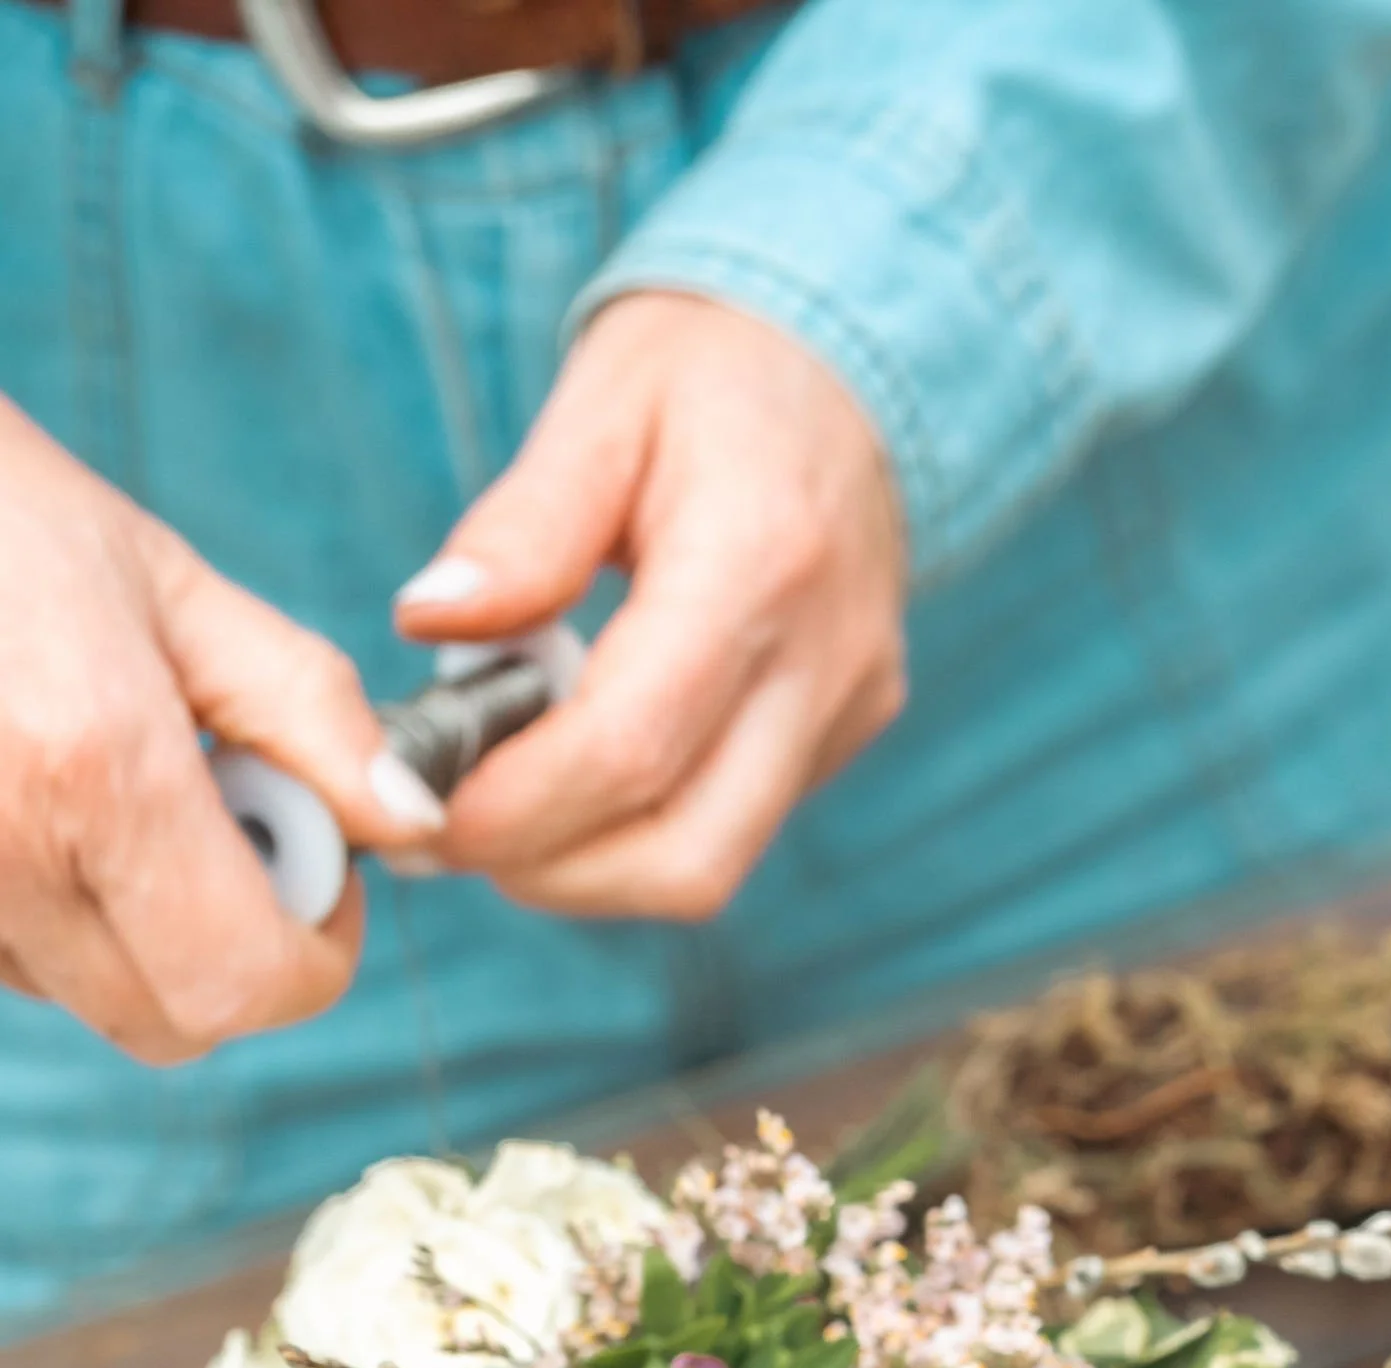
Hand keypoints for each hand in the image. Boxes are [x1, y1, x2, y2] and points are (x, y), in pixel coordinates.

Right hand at [0, 400, 445, 1066]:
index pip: (245, 981)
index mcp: (94, 774)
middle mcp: (4, 856)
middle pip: (174, 1022)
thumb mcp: (173, 591)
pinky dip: (59, 919)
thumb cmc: (10, 526)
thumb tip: (413, 820)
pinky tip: (50, 810)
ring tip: (113, 798)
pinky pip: (16, 965)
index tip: (321, 877)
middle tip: (230, 840)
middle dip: (234, 954)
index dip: (314, 954)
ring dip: (139, 936)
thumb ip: (308, 715)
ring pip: (92, 1001)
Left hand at [391, 291, 906, 916]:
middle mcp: (820, 662)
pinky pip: (731, 828)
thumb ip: (520, 528)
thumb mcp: (601, 405)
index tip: (422, 807)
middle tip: (448, 828)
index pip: (631, 748)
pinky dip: (636, 826)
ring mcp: (844, 710)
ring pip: (708, 868)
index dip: (516, 808)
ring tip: (505, 800)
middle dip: (548, 870)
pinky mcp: (844, 733)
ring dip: (587, 868)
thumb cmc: (710, 372)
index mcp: (758, 564)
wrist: (854, 359)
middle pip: (682, 858)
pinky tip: (580, 766)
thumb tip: (428, 623)